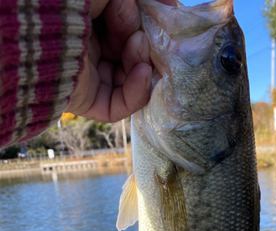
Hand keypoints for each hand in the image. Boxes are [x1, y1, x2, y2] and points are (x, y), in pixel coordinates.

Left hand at [67, 0, 175, 122]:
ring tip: (137, 46)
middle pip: (129, 52)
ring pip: (128, 78)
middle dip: (140, 40)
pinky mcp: (87, 102)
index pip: (126, 27)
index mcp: (87, 21)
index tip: (163, 12)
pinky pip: (118, 106)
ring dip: (141, 63)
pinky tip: (143, 73)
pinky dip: (137, 93)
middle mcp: (87, 50)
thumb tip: (170, 3)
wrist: (36, 26)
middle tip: (138, 30)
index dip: (144, 21)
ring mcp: (87, 77)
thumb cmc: (66, 4)